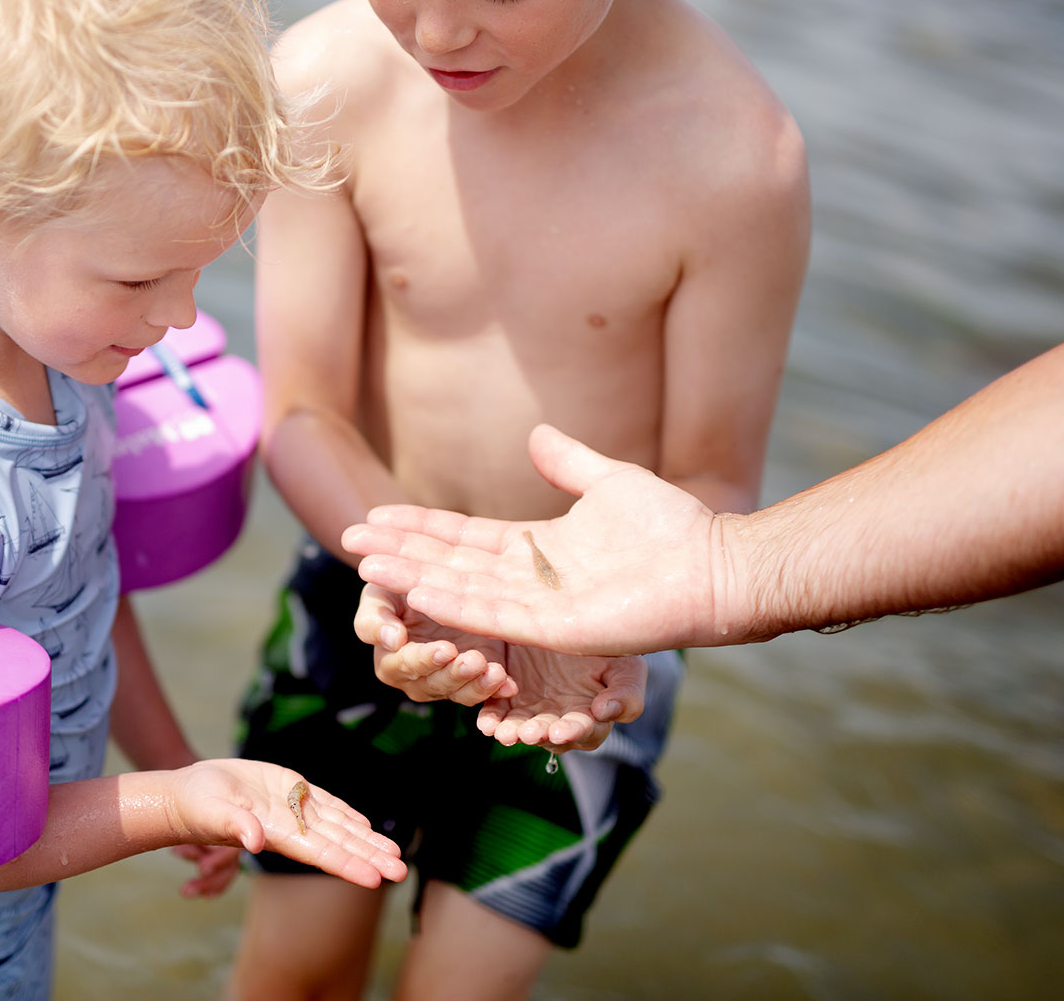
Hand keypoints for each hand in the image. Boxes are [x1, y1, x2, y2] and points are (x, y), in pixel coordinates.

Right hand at [168, 760, 406, 889]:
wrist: (189, 793)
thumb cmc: (197, 806)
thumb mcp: (214, 812)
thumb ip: (235, 825)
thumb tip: (254, 841)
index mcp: (278, 834)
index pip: (321, 853)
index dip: (349, 864)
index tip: (375, 878)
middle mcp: (292, 826)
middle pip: (340, 844)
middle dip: (370, 857)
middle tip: (401, 870)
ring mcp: (294, 809)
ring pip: (340, 827)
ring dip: (367, 841)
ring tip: (395, 854)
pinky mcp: (290, 789)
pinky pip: (326, 804)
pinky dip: (347, 816)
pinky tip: (366, 826)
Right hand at [342, 424, 727, 656]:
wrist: (715, 566)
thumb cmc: (672, 529)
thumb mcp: (609, 482)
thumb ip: (568, 462)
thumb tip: (537, 434)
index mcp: (534, 549)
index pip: (460, 537)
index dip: (417, 527)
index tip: (373, 516)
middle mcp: (527, 581)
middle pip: (448, 564)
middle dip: (398, 553)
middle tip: (348, 542)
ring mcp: (539, 609)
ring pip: (461, 592)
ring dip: (414, 580)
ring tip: (369, 567)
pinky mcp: (558, 629)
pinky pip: (498, 616)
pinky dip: (457, 604)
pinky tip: (420, 589)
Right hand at [354, 582, 516, 705]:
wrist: (431, 583)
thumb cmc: (396, 585)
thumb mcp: (379, 594)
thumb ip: (374, 618)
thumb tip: (392, 640)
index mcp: (391, 661)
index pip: (403, 666)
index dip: (423, 660)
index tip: (445, 649)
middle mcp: (419, 678)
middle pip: (435, 684)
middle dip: (456, 674)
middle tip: (475, 661)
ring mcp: (448, 681)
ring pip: (462, 693)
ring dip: (479, 685)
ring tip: (496, 672)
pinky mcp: (475, 679)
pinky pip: (486, 693)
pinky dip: (498, 690)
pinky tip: (510, 684)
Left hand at [477, 647, 647, 750]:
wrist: (574, 620)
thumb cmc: (610, 647)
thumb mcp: (626, 665)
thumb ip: (625, 694)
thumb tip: (605, 712)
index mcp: (590, 716)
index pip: (585, 731)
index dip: (574, 732)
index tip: (562, 731)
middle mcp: (559, 718)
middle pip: (548, 734)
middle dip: (537, 733)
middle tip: (528, 732)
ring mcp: (532, 710)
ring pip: (520, 727)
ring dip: (511, 731)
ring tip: (503, 731)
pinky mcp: (507, 696)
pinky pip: (497, 711)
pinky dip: (491, 717)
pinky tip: (487, 721)